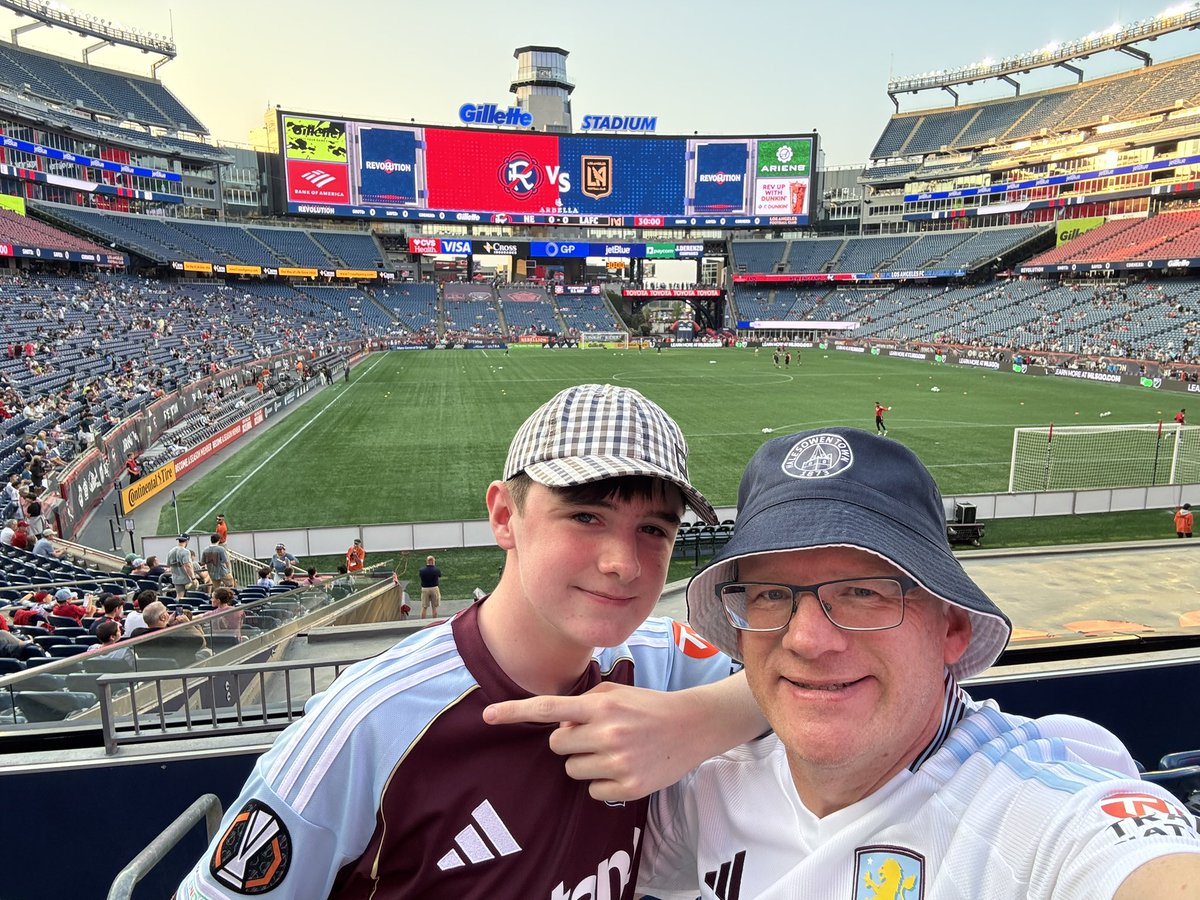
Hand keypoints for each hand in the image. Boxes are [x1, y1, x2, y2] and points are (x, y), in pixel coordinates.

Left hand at [483, 682, 708, 801]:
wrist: (692, 726)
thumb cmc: (648, 707)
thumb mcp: (616, 693)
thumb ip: (583, 702)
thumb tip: (559, 722)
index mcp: (600, 705)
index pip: (548, 708)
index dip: (514, 712)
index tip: (487, 716)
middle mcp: (606, 732)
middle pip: (557, 744)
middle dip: (569, 741)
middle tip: (595, 735)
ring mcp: (617, 761)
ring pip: (571, 770)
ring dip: (585, 762)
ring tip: (613, 750)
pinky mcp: (628, 786)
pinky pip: (592, 790)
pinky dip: (602, 782)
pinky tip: (624, 767)